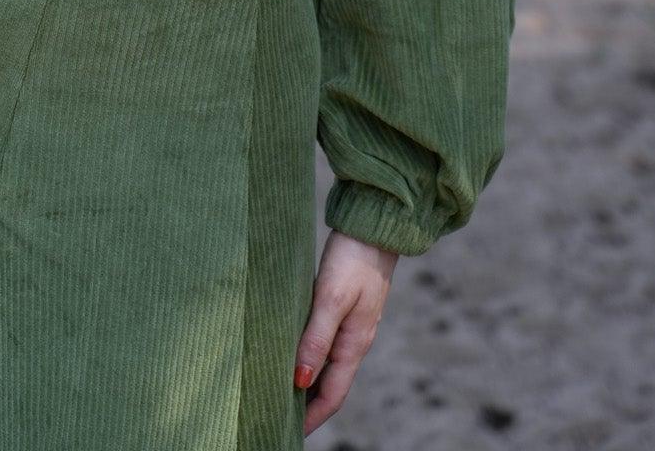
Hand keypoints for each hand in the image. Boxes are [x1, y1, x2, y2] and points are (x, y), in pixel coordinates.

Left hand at [294, 228, 399, 434]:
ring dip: (308, 379)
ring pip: (328, 363)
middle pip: (331, 383)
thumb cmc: (353, 259)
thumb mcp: (331, 299)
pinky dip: (310, 353)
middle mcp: (355, 339)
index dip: (312, 416)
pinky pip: (326, 341)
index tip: (290, 432)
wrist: (375, 224)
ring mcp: (352, 323)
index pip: (333, 394)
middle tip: (279, 414)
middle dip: (309, 404)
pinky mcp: (345, 305)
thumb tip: (300, 381)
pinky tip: (293, 349)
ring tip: (280, 387)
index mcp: (354, 344)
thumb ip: (316, 338)